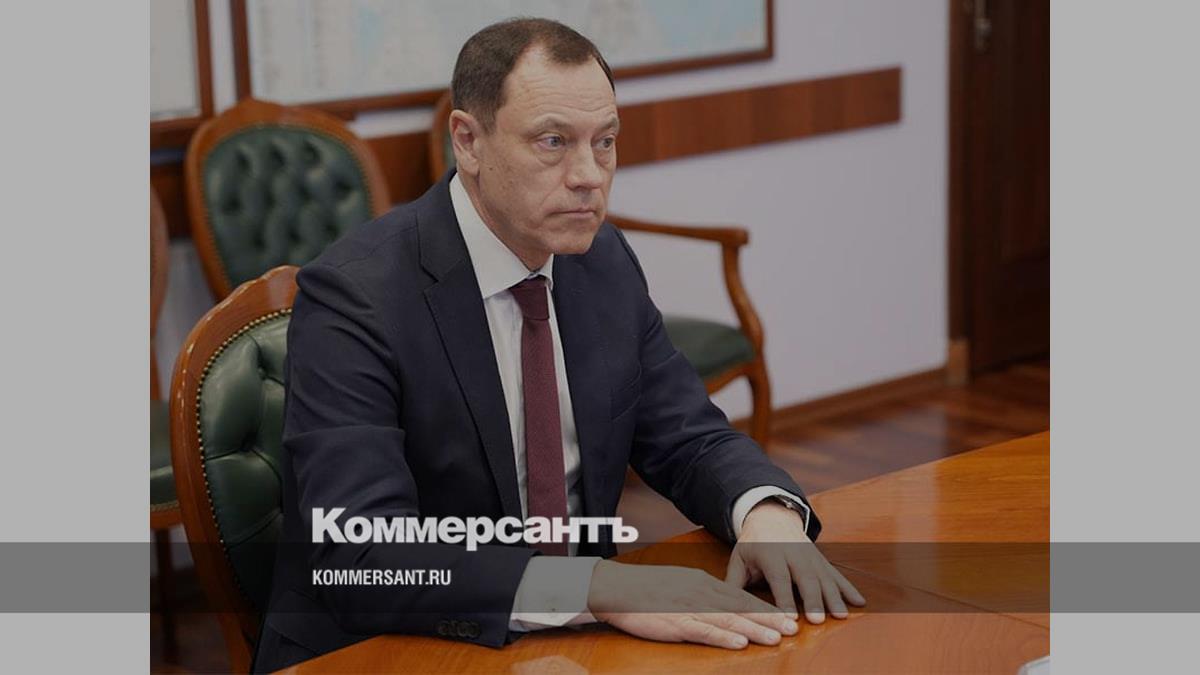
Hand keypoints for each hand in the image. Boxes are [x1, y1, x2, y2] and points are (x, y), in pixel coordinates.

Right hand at [586, 559, 799, 649]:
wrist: (615, 587)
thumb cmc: (645, 588)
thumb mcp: (680, 583)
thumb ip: (702, 593)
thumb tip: (723, 603)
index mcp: (702, 583)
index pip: (740, 597)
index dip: (765, 608)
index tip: (786, 617)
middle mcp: (700, 593)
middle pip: (741, 608)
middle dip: (769, 619)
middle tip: (793, 628)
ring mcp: (688, 608)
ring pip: (728, 620)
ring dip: (755, 629)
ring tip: (777, 637)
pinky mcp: (675, 623)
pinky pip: (703, 631)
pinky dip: (723, 637)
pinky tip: (740, 643)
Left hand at [725, 500, 865, 623]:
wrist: (772, 515)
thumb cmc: (753, 543)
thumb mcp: (739, 557)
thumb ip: (733, 581)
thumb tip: (723, 605)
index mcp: (771, 553)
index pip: (779, 578)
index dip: (784, 599)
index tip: (789, 618)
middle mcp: (793, 553)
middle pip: (805, 578)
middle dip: (812, 600)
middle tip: (817, 620)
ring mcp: (810, 556)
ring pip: (824, 577)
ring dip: (834, 597)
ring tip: (841, 615)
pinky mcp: (822, 559)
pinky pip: (837, 574)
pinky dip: (849, 588)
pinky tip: (859, 602)